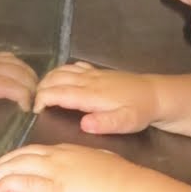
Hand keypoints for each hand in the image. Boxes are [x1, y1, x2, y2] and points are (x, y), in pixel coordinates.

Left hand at [0, 44, 37, 113]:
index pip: (10, 85)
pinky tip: (24, 78)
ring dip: (32, 78)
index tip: (29, 111)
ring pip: (19, 65)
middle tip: (38, 105)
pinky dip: (23, 68)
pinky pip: (11, 59)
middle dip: (34, 89)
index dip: (24, 97)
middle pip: (21, 74)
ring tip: (36, 94)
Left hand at [0, 142, 131, 191]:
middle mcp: (57, 157)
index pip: (35, 150)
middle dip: (2, 165)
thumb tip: (84, 172)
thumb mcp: (101, 164)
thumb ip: (87, 166)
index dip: (18, 158)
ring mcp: (52, 172)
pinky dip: (4, 186)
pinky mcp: (51, 190)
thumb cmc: (123, 182)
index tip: (9, 167)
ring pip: (14, 166)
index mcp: (69, 150)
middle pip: (19, 155)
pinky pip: (20, 183)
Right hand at [33, 61, 161, 134]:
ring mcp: (93, 74)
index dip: (42, 100)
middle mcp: (89, 81)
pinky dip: (60, 71)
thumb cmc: (140, 111)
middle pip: (55, 79)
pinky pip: (73, 67)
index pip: (58, 93)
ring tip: (41, 94)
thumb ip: (105, 123)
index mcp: (91, 95)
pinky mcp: (98, 72)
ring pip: (61, 70)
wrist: (156, 94)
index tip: (34, 111)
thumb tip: (83, 124)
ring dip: (47, 80)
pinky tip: (59, 79)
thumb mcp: (126, 122)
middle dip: (40, 90)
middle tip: (34, 104)